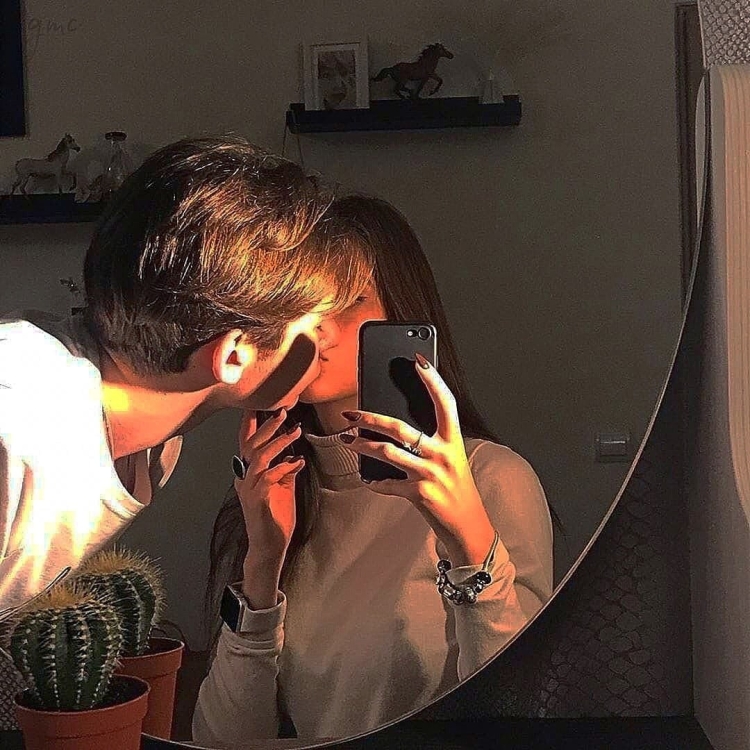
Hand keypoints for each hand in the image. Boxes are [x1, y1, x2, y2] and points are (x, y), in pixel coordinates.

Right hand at [234, 409, 303, 604]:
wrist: (268, 546)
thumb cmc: (274, 517)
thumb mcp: (282, 488)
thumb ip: (285, 471)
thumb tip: (296, 456)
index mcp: (248, 473)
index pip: (246, 443)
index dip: (250, 424)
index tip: (258, 405)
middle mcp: (244, 478)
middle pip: (251, 445)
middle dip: (267, 426)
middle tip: (283, 412)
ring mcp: (249, 489)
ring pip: (259, 457)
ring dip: (278, 442)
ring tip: (295, 431)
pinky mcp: (258, 500)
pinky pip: (269, 477)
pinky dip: (284, 467)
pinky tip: (298, 462)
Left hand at [341, 354, 495, 566]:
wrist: (469, 526)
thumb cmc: (455, 487)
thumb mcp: (450, 459)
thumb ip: (431, 441)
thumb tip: (394, 424)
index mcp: (453, 441)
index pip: (445, 403)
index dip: (433, 380)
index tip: (418, 361)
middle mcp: (443, 454)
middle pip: (400, 427)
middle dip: (370, 418)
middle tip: (351, 413)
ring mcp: (430, 475)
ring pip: (386, 452)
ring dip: (361, 445)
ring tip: (346, 440)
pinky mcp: (419, 494)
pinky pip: (386, 483)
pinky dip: (373, 481)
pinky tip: (366, 478)